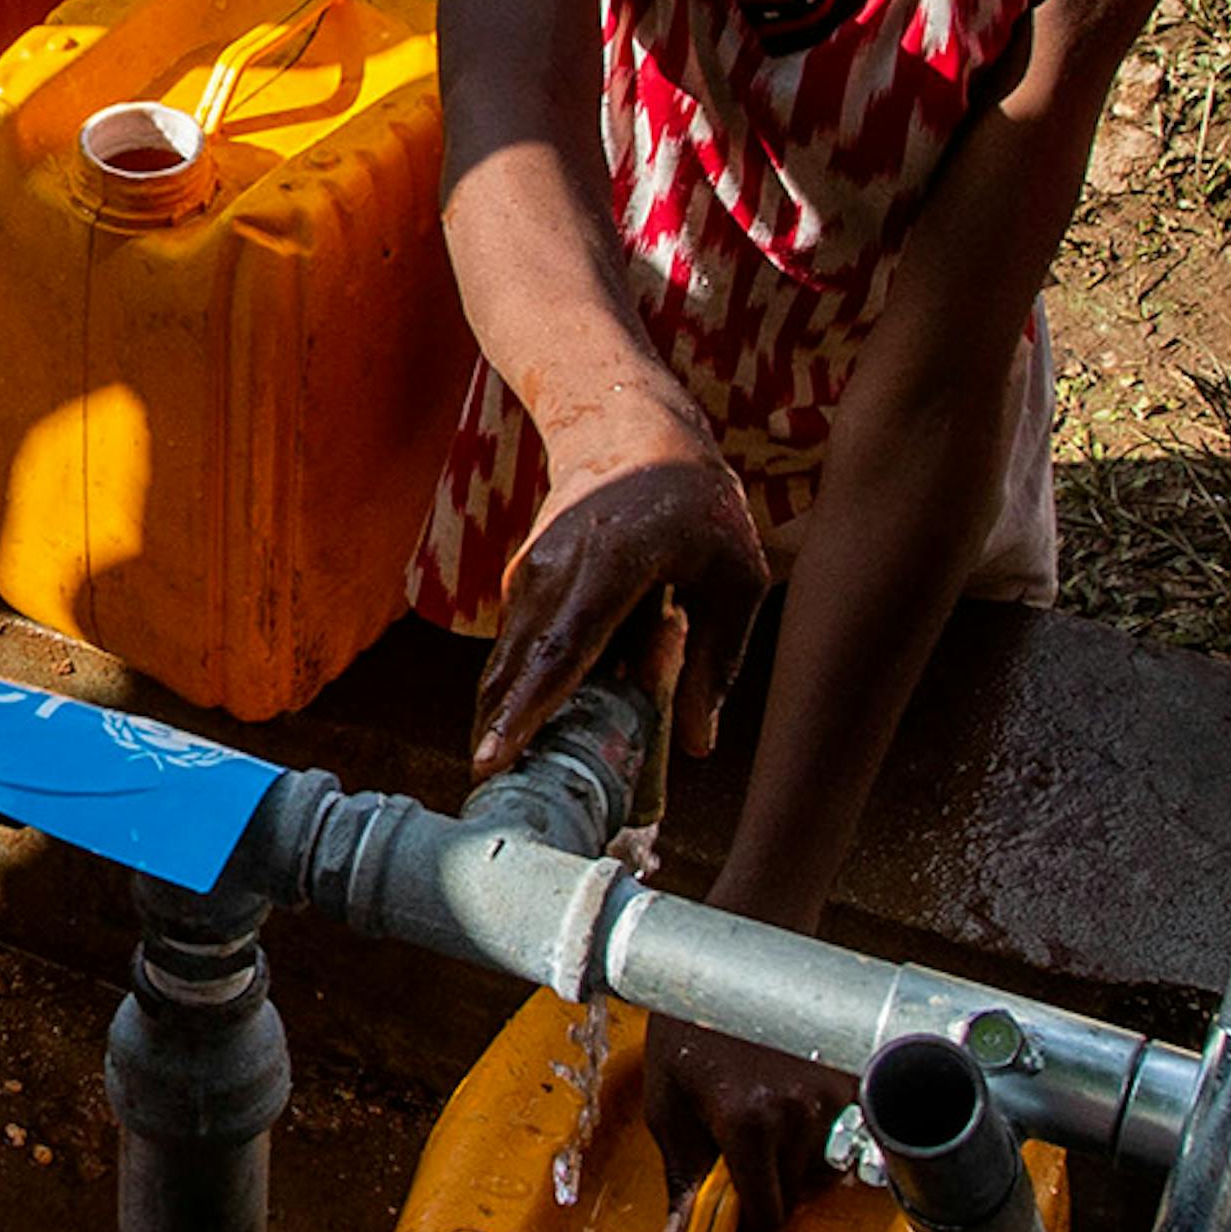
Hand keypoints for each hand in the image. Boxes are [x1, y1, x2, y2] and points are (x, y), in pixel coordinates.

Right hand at [472, 433, 763, 779]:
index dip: (527, 708)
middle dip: (497, 733)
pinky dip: (518, 692)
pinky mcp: (522, 582)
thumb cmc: (699, 507)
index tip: (493, 757)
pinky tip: (526, 735)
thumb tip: (696, 747)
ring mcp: (530, 573)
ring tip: (508, 782)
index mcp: (614, 563)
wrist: (629, 430)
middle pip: (517, 666)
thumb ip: (718, 664)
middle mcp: (556, 569)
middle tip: (493, 801)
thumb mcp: (737, 578)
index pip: (563, 648)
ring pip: (507, 662)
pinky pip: (517, 649)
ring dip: (503, 720)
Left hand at [637, 1021, 852, 1231]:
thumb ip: (680, 1175)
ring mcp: (830, 1097)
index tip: (731, 1216)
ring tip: (760, 1118)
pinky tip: (786, 1101)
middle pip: (794, 1197)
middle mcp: (797, 1114)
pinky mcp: (849, 1081)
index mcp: (746, 1122)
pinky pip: (839, 1137)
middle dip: (765, 1189)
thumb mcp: (666, 1100)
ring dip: (792, 1163)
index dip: (747, 1225)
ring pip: (819, 1170)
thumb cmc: (691, 1022)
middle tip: (734, 1154)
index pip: (766, 1214)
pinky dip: (816, 1135)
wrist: (738, 959)